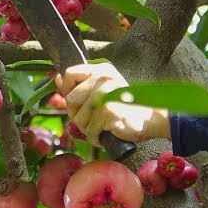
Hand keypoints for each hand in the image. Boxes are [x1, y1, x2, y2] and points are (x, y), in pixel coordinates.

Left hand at [55, 63, 169, 144]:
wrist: (150, 120)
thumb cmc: (125, 108)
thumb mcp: (102, 91)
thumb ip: (79, 85)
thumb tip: (57, 79)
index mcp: (101, 70)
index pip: (69, 74)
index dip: (67, 91)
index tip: (77, 102)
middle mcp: (103, 78)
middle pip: (71, 99)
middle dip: (77, 115)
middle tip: (93, 120)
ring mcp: (105, 94)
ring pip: (78, 118)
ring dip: (87, 129)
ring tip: (102, 127)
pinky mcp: (107, 111)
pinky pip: (89, 130)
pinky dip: (95, 137)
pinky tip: (106, 133)